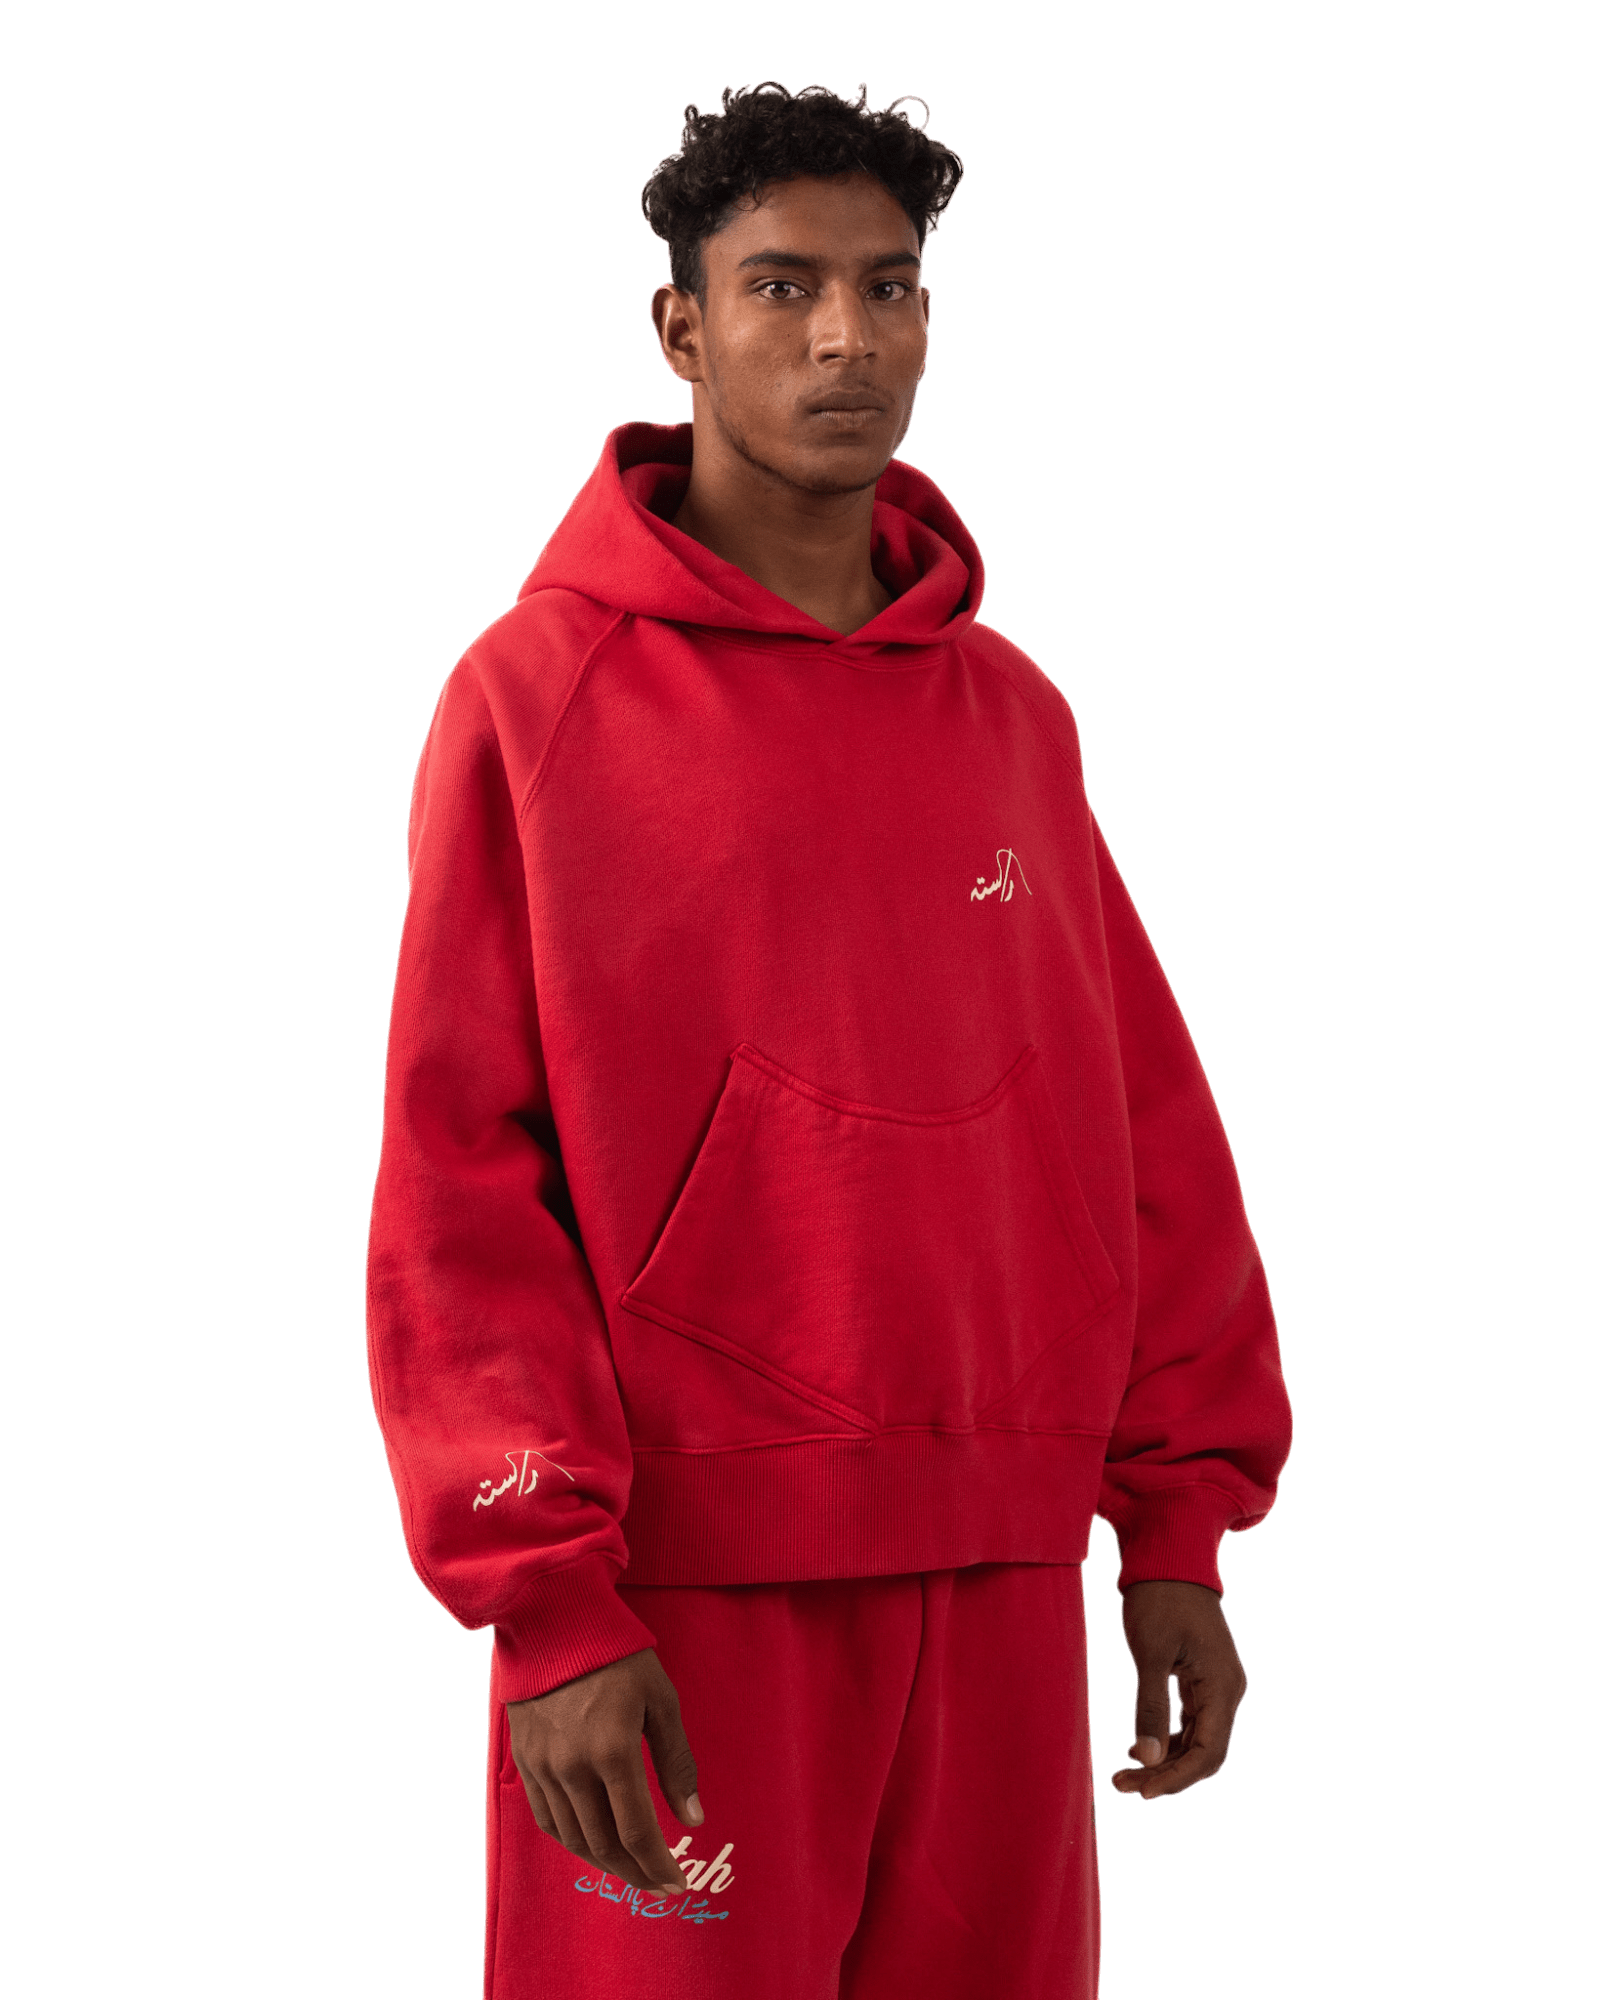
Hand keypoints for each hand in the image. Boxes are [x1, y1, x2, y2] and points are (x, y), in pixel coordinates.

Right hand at [506, 1647, 703, 1894]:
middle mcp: (573, 1768)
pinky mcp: (525, 1762)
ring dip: (604, 1864)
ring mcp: (544, 1767)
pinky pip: (546, 1819)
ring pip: (573, 1839)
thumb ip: (676, 1761)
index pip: (637, 1832)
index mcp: (613, 1752)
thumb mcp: (661, 1699)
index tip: (678, 1884)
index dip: (658, 1866)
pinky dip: (571, 1842)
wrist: (555, 1621)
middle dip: (635, 1873)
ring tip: (631, 1870)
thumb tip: (693, 1818)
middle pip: (604, 1845)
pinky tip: (592, 1845)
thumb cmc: (618, 1656)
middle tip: (658, 1885)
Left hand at [1108, 1579, 1246, 1800]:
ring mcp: (1216, 1687)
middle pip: (1203, 1754)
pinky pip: (1189, 1725)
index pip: (1207, 1753)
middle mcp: (1226, 1692)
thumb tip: (1148, 1759)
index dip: (1176, 1779)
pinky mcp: (1201, 1682)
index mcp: (1222, 1687)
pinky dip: (1166, 1740)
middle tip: (1121, 1784)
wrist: (1168, 1560)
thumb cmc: (1159, 1600)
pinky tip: (1137, 1748)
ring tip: (1123, 1773)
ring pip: (1195, 1742)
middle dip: (1165, 1775)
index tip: (1141, 1792)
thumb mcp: (1150, 1654)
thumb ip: (1150, 1707)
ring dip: (1163, 1761)